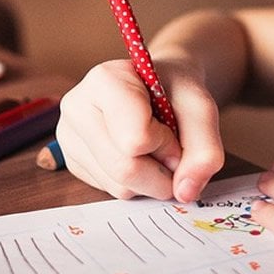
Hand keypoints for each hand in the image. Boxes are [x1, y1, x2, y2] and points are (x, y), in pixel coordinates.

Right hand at [56, 59, 223, 201]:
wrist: (158, 86)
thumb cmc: (175, 91)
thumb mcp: (201, 108)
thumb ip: (204, 149)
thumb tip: (185, 192)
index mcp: (104, 80)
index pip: (135, 139)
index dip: (166, 144)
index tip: (172, 127)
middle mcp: (76, 107)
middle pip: (124, 169)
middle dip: (161, 171)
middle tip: (171, 149)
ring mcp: (69, 136)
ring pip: (118, 186)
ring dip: (150, 179)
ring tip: (152, 148)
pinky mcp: (72, 161)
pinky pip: (110, 190)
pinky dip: (135, 183)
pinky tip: (135, 155)